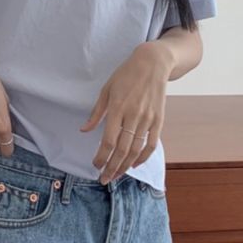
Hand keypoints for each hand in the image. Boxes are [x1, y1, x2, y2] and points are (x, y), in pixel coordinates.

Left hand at [79, 43, 172, 183]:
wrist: (152, 63)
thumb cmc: (126, 75)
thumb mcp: (106, 90)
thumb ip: (96, 113)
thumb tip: (84, 130)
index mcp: (117, 108)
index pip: (108, 140)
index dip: (101, 157)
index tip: (95, 165)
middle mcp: (133, 116)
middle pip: (122, 149)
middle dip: (112, 167)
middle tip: (104, 179)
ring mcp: (147, 119)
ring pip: (136, 150)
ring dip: (125, 165)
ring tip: (117, 175)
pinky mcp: (158, 119)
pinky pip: (151, 143)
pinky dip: (143, 157)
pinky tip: (134, 164)